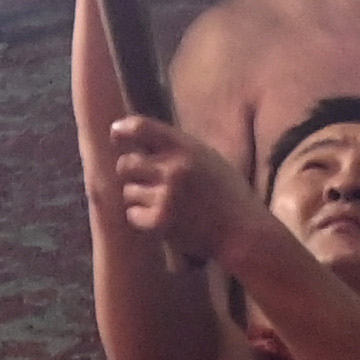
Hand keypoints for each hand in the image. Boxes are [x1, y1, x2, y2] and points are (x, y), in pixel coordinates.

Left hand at [97, 114, 260, 263]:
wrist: (243, 232)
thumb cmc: (228, 194)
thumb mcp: (208, 158)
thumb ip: (178, 149)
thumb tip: (142, 139)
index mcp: (186, 148)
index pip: (141, 127)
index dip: (122, 129)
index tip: (116, 134)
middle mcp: (173, 169)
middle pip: (125, 163)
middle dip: (129, 171)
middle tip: (141, 179)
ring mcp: (166, 196)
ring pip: (128, 191)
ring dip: (137, 197)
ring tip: (159, 202)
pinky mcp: (161, 222)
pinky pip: (132, 214)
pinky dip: (141, 217)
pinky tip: (159, 218)